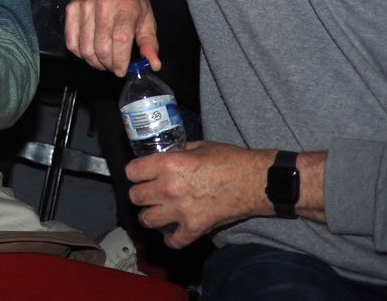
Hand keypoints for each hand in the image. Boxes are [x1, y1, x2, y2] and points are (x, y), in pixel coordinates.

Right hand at [64, 0, 159, 76]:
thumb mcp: (147, 17)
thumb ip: (149, 43)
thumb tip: (153, 64)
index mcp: (126, 7)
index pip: (120, 40)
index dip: (120, 61)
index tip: (122, 70)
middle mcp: (103, 6)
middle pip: (101, 48)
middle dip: (108, 65)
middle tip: (113, 65)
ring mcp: (84, 7)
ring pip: (84, 48)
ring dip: (94, 61)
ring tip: (102, 60)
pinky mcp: (72, 9)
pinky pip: (71, 41)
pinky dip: (79, 53)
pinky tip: (89, 50)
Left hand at [126, 140, 274, 247]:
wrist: (255, 181)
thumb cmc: (229, 160)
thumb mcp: (197, 146)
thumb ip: (175, 152)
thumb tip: (162, 156)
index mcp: (168, 164)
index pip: (132, 172)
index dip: (135, 172)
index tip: (140, 174)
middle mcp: (169, 187)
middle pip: (135, 197)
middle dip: (141, 194)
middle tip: (149, 192)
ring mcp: (181, 210)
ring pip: (147, 219)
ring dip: (150, 216)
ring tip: (157, 212)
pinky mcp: (194, 227)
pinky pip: (173, 241)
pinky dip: (172, 239)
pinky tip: (173, 232)